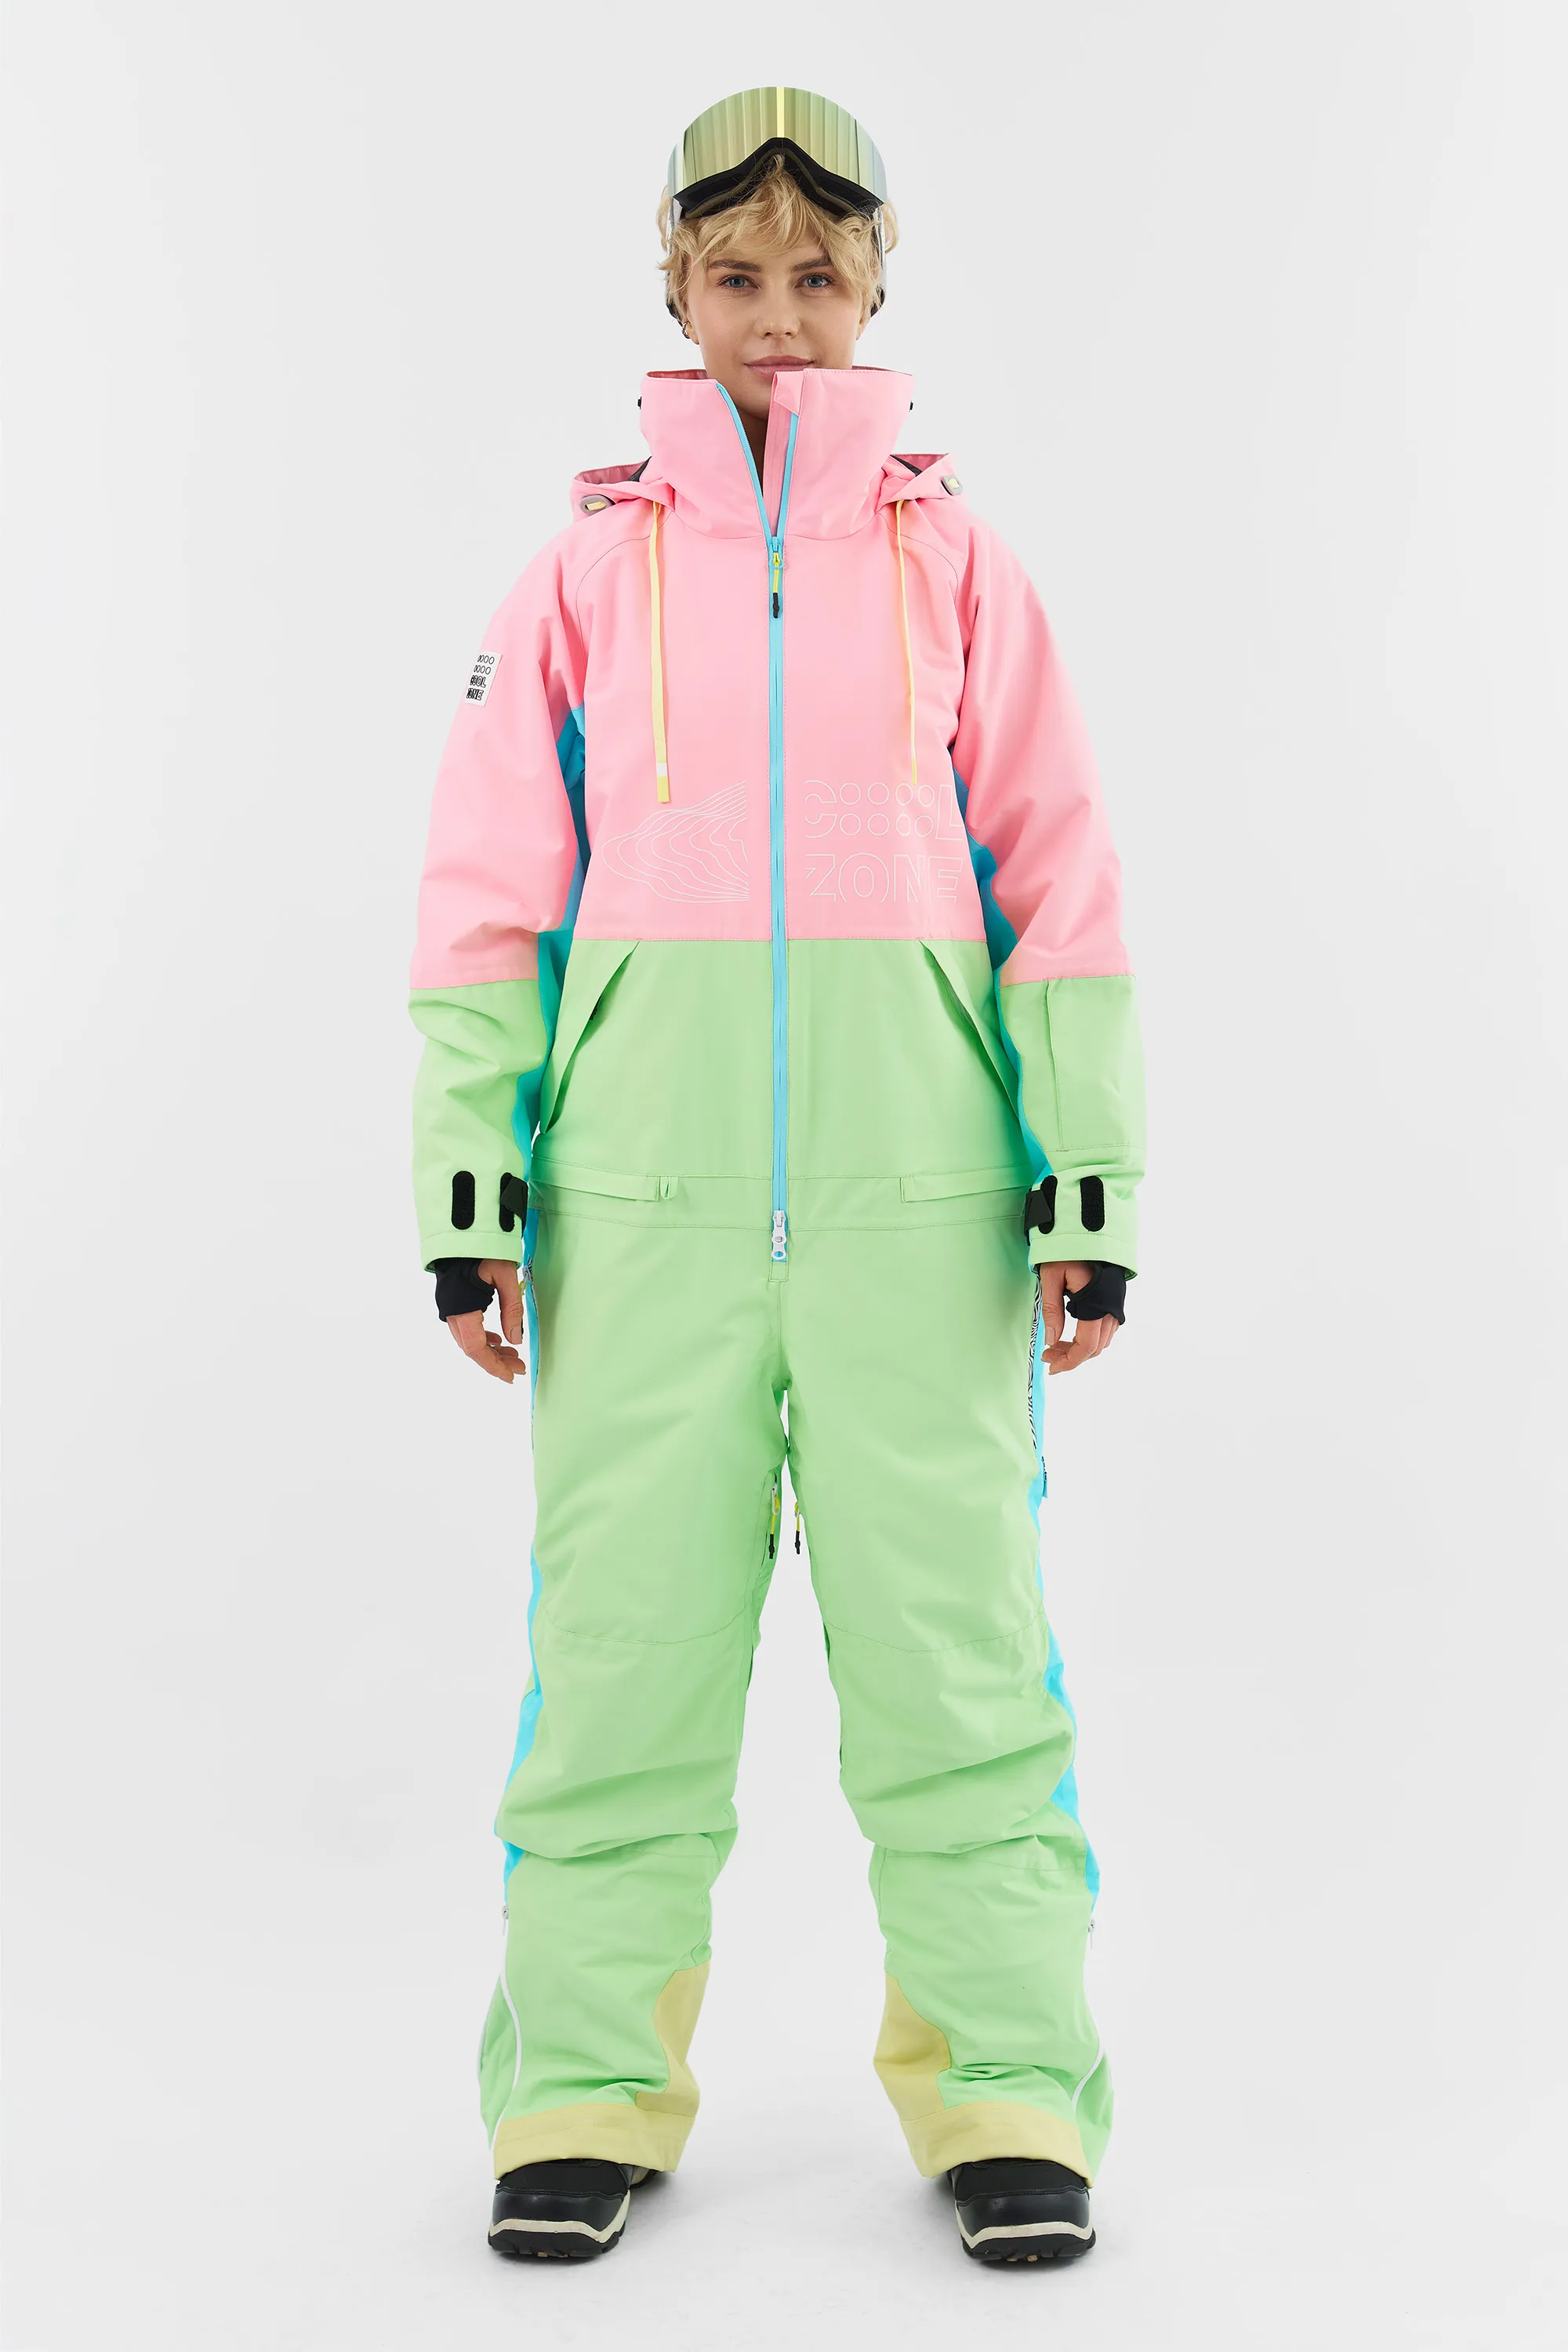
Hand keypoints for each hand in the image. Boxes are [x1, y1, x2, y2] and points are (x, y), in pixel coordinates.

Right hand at [446, 1260, 526, 1383]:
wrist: (462, 1234)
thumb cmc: (483, 1250)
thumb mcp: (505, 1276)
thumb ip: (511, 1309)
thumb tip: (516, 1339)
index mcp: (463, 1309)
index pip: (476, 1348)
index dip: (493, 1365)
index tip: (510, 1376)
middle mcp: (452, 1313)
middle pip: (473, 1348)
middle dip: (496, 1361)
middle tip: (519, 1366)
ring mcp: (451, 1309)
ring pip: (470, 1340)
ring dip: (491, 1350)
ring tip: (513, 1355)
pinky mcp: (455, 1304)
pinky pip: (468, 1329)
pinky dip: (484, 1338)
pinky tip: (498, 1340)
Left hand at [1037, 1261, 1117, 1376]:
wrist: (1087, 1231)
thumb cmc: (1066, 1251)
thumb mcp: (1051, 1277)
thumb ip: (1052, 1310)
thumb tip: (1051, 1341)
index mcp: (1096, 1303)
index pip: (1087, 1345)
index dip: (1069, 1361)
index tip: (1051, 1365)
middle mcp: (1110, 1308)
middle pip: (1095, 1347)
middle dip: (1071, 1357)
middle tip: (1048, 1356)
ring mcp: (1114, 1305)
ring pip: (1101, 1341)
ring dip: (1080, 1349)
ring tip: (1055, 1346)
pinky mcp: (1113, 1301)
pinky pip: (1105, 1330)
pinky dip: (1089, 1338)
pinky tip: (1071, 1335)